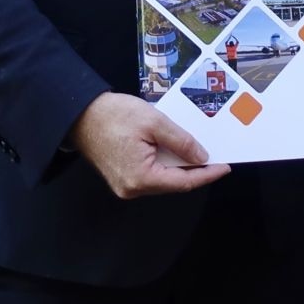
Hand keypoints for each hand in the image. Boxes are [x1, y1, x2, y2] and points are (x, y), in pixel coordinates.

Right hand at [69, 92, 230, 198]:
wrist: (80, 114)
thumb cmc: (112, 116)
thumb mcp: (154, 123)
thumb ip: (181, 142)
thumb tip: (201, 157)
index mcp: (141, 178)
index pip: (183, 182)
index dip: (207, 174)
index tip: (224, 167)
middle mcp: (132, 188)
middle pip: (173, 182)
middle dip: (195, 169)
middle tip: (215, 155)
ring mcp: (125, 185)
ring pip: (163, 178)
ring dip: (179, 165)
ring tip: (196, 149)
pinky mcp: (122, 177)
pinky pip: (151, 173)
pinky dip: (165, 162)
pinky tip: (175, 150)